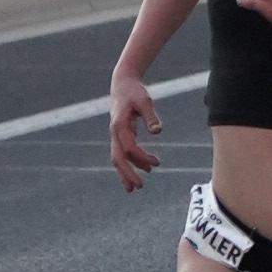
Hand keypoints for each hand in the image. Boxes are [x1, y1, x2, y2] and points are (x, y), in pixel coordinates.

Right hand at [110, 69, 161, 191]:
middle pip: (118, 157)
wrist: (122, 84)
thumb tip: (157, 131)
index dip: (141, 157)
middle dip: (127, 173)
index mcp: (120, 124)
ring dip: (126, 173)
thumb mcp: (145, 101)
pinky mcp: (119, 135)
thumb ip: (151, 116)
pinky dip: (128, 164)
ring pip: (118, 158)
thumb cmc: (135, 92)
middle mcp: (115, 132)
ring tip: (137, 187)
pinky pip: (121, 153)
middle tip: (139, 187)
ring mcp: (115, 134)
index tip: (156, 163)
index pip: (129, 147)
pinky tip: (139, 171)